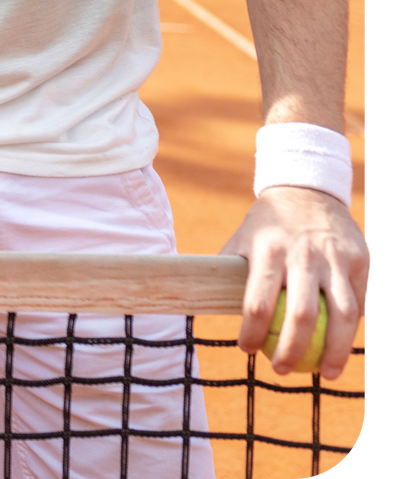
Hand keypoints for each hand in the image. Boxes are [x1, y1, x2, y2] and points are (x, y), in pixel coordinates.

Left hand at [221, 186, 369, 377]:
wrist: (307, 190)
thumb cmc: (266, 225)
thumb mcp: (242, 239)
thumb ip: (229, 271)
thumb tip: (203, 306)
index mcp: (267, 250)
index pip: (257, 303)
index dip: (251, 332)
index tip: (246, 349)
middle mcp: (304, 255)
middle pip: (302, 315)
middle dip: (292, 350)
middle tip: (282, 370)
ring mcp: (336, 258)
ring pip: (342, 314)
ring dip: (336, 351)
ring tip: (327, 374)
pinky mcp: (361, 260)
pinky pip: (360, 301)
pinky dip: (352, 327)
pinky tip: (342, 345)